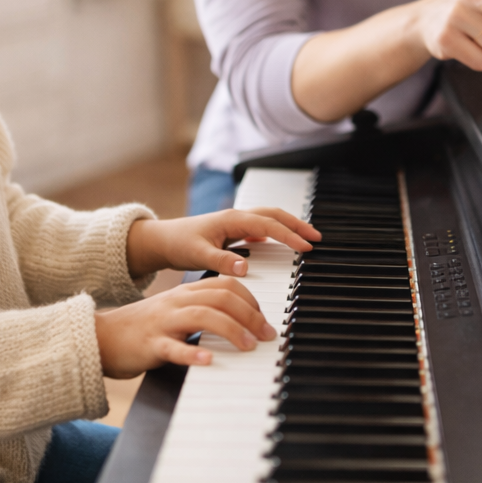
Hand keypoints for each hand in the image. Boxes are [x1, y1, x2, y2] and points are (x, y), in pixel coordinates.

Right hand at [95, 276, 277, 376]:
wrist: (102, 337)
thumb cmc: (146, 328)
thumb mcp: (177, 312)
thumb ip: (204, 311)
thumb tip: (241, 321)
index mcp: (186, 292)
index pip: (226, 285)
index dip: (251, 299)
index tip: (265, 319)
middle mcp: (178, 302)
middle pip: (221, 297)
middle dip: (250, 315)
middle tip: (267, 335)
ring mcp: (164, 322)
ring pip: (202, 316)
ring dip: (231, 330)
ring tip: (248, 346)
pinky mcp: (151, 345)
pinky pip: (173, 348)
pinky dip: (192, 354)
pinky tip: (208, 362)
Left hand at [126, 210, 320, 278]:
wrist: (164, 240)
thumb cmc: (179, 244)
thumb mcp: (198, 255)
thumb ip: (221, 261)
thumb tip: (245, 268)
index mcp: (232, 219)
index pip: (268, 224)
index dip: (288, 235)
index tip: (306, 246)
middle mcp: (237, 217)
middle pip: (274, 215)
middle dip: (297, 224)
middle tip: (317, 237)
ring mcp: (237, 223)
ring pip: (270, 219)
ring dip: (289, 226)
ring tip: (307, 238)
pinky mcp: (235, 231)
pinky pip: (262, 227)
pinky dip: (277, 232)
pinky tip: (282, 242)